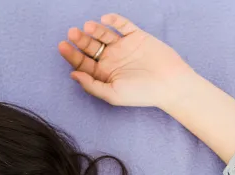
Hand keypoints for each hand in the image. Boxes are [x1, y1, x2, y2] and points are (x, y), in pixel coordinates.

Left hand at [58, 13, 196, 107]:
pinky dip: (114, 20)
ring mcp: (123, 46)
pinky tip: (106, 20)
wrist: (170, 84)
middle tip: (73, 34)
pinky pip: (122, 25)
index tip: (63, 46)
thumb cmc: (142, 94)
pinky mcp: (136, 36)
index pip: (83, 62)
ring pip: (104, 34)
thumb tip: (73, 74)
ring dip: (95, 29)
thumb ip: (92, 85)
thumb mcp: (113, 94)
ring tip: (89, 27)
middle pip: (90, 46)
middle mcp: (111, 59)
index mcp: (104, 74)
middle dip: (80, 40)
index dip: (71, 55)